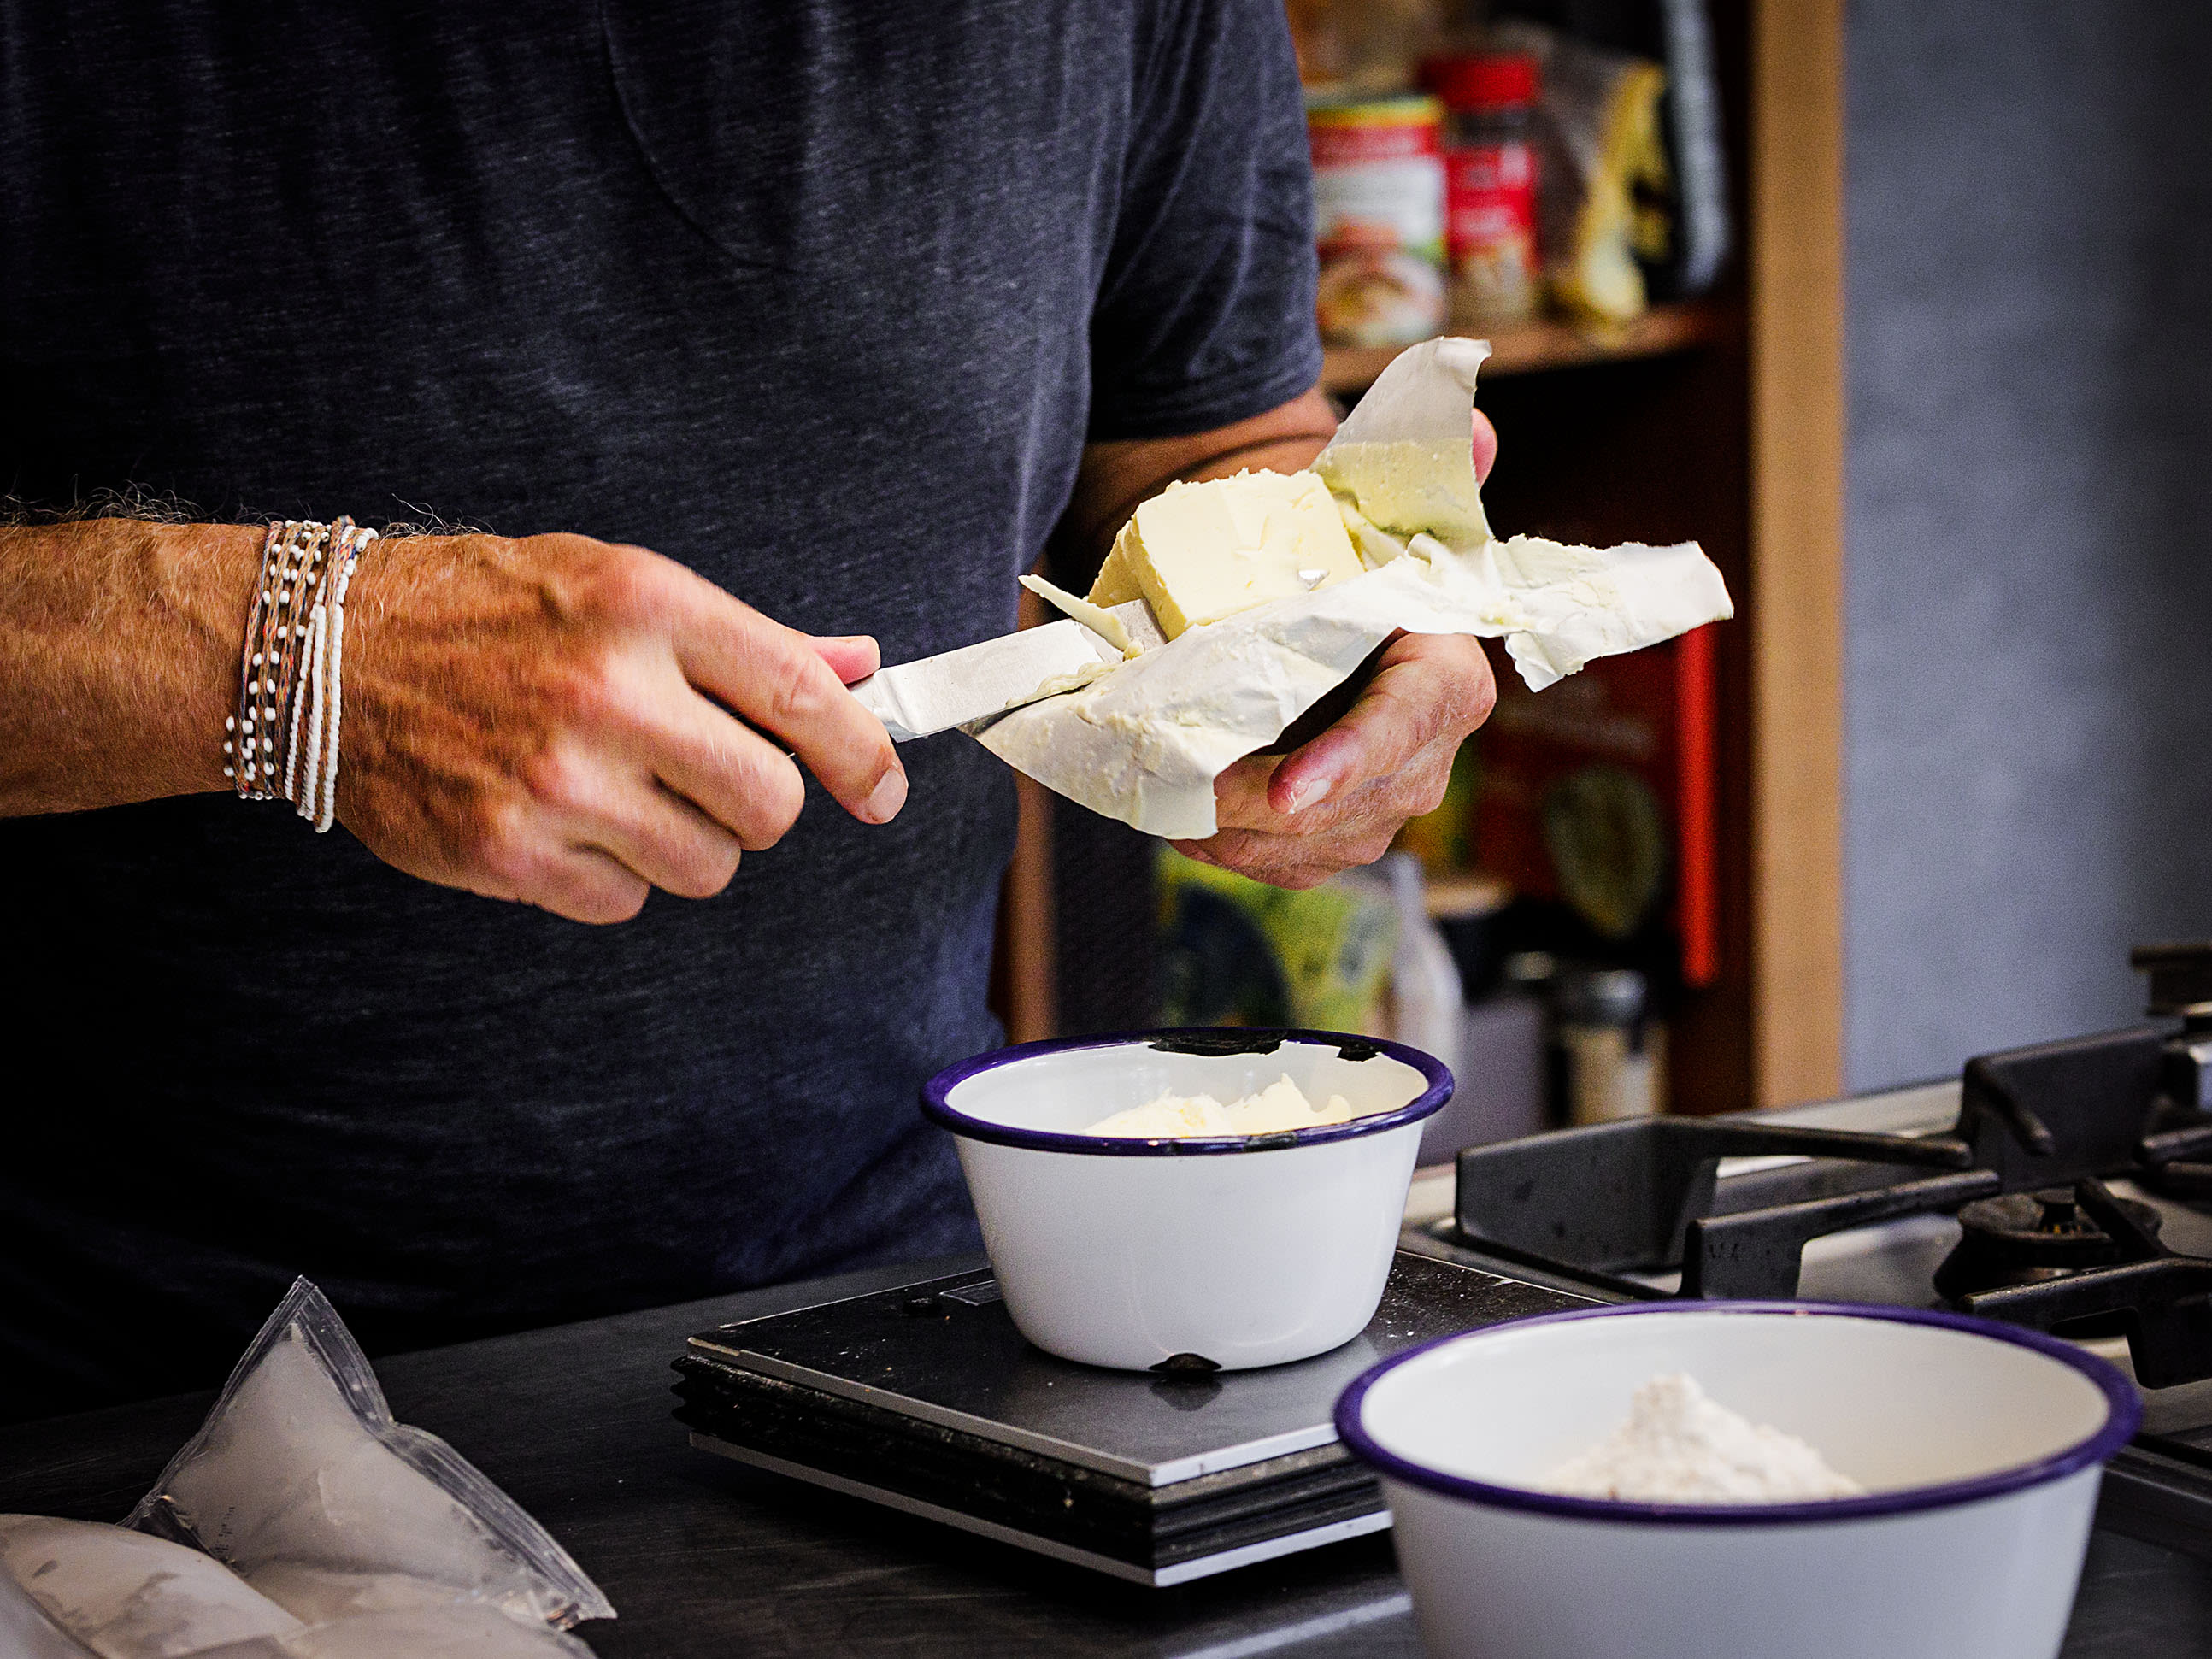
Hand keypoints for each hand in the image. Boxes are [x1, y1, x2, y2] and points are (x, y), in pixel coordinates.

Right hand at [336, 532, 903, 922]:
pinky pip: (626, 902)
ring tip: (620, 791)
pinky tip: (563, 820)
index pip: (801, 696)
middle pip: (770, 804)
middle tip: (714, 782)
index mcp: (645, 606)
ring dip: (685, 843)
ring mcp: (556, 780)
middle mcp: (606, 691)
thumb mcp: (616, 584)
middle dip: (760, 806)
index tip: (881, 790)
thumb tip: (858, 668)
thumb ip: (745, 640)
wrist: (326, 654)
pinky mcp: (510, 853)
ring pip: (707, 866)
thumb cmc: (486, 611)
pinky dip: (612, 875)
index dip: (863, 756)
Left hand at [1168, 407, 1500, 889]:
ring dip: (1226, 828)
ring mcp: (1381, 808)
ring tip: (1163, 785)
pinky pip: (1275, 867)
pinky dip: (1220, 847)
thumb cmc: (1323, 543)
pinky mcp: (1334, 841)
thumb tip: (1475, 433)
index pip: (1406, 729)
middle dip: (1254, 804)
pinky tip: (1178, 808)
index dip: (1348, 763)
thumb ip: (1424, 467)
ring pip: (1301, 847)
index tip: (1286, 792)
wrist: (1285, 591)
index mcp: (1447, 679)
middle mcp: (1426, 757)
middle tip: (1172, 776)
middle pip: (1342, 808)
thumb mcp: (1362, 499)